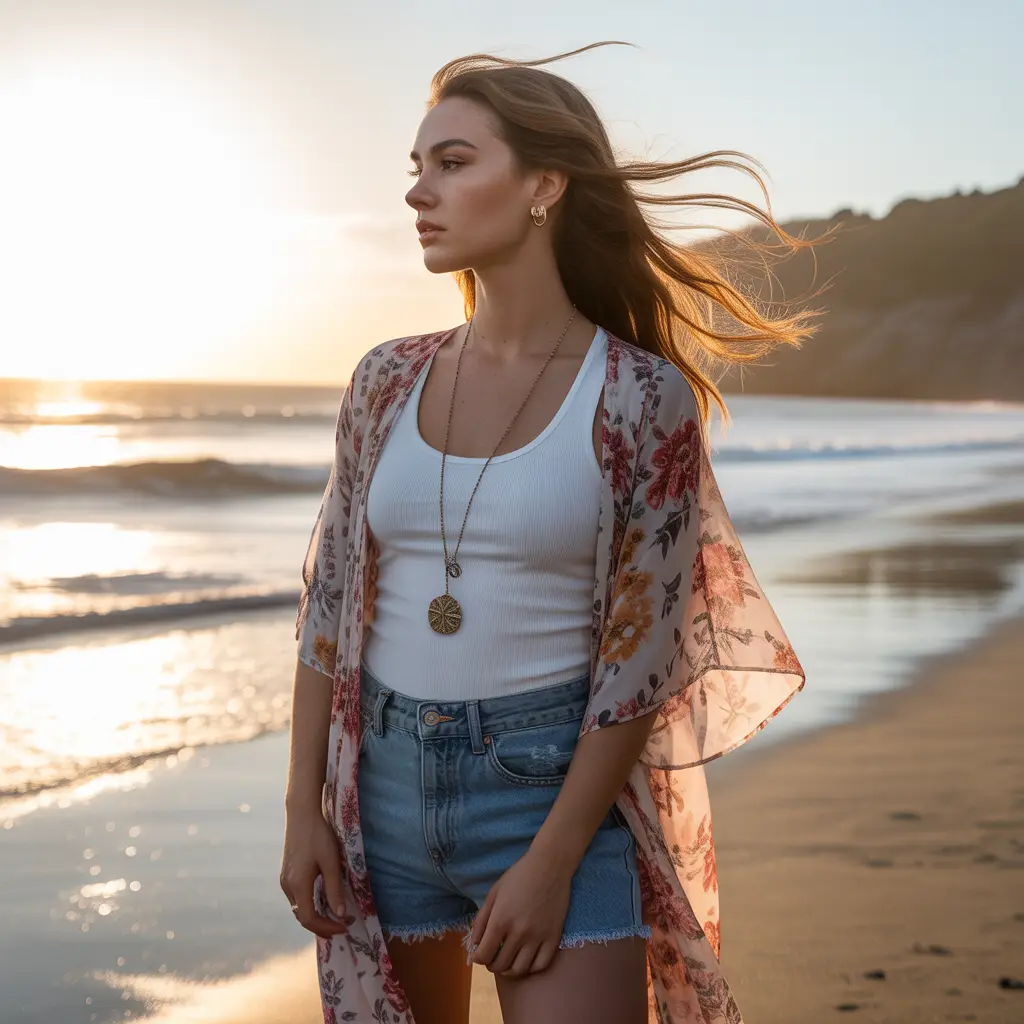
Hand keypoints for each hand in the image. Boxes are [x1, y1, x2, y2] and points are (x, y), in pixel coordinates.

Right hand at [279, 804, 349, 938]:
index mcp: (298, 886)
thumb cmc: (319, 835)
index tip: (345, 926)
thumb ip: (334, 889)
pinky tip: (322, 899)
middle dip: (322, 925)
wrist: (302, 814)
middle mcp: (287, 886)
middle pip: (302, 916)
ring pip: (298, 908)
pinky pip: (297, 897)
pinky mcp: (286, 873)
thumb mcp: (331, 862)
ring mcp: (284, 880)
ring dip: (315, 915)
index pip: (309, 919)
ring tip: (334, 916)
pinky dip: (309, 904)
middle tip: (341, 925)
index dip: (327, 927)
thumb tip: (340, 913)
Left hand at [468, 847, 573, 976]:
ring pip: (519, 970)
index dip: (478, 958)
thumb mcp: (494, 894)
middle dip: (492, 964)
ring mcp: (538, 937)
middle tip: (493, 957)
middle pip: (500, 965)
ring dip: (509, 970)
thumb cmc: (519, 876)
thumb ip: (481, 920)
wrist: (550, 865)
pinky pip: (540, 965)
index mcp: (500, 920)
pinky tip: (525, 960)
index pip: (483, 955)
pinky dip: (530, 968)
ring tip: (507, 961)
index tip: (480, 953)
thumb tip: (474, 945)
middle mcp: (519, 932)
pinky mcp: (554, 937)